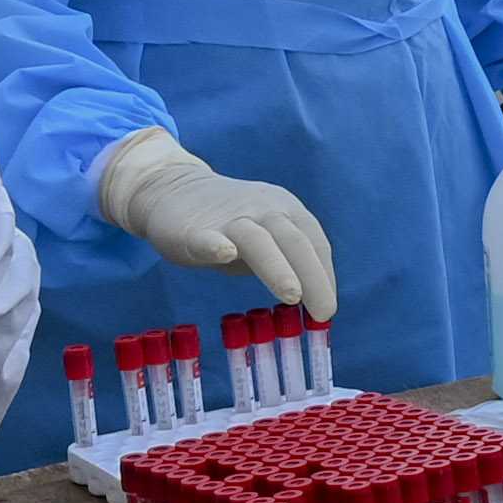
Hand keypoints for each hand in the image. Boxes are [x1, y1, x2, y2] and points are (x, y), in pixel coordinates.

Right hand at [89, 127, 340, 317]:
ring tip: (293, 295)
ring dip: (278, 267)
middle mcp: (265, 210)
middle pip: (295, 242)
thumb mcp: (268, 242)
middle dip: (314, 278)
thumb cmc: (232, 226)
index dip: (325, 277)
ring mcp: (230, 218)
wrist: (174, 190)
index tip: (328, 311)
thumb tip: (314, 303)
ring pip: (259, 241)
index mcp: (288, 212)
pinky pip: (208, 238)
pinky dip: (217, 245)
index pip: (315, 245)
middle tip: (324, 312)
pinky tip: (225, 253)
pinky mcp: (195, 229)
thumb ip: (287, 265)